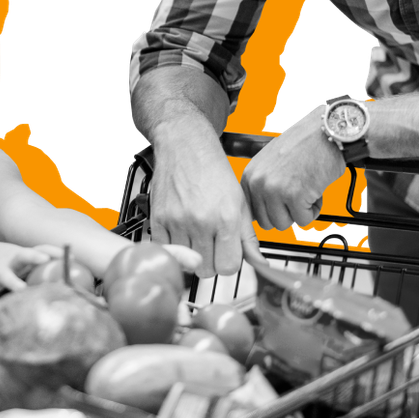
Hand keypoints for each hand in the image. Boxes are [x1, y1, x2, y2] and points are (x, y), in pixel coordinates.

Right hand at [0, 242, 62, 306]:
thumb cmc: (0, 261)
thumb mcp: (16, 259)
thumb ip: (34, 268)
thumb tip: (62, 282)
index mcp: (20, 255)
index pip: (40, 249)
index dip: (54, 251)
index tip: (70, 256)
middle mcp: (9, 261)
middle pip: (23, 255)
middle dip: (34, 257)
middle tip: (44, 260)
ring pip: (5, 276)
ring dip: (14, 282)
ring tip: (22, 289)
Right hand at [148, 140, 253, 277]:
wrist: (186, 146)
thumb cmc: (214, 170)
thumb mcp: (240, 202)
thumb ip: (249, 237)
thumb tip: (260, 263)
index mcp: (226, 218)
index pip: (228, 267)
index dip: (228, 261)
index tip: (226, 251)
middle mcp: (201, 221)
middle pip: (206, 270)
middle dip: (210, 260)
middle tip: (210, 241)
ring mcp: (177, 221)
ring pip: (186, 263)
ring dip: (191, 253)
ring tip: (195, 232)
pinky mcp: (158, 219)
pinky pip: (166, 250)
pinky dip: (173, 246)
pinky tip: (180, 230)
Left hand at [241, 109, 345, 229]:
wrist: (326, 132)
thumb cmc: (303, 144)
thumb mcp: (270, 161)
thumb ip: (262, 184)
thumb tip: (261, 210)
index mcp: (250, 175)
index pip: (251, 211)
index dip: (271, 210)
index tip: (281, 204)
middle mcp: (258, 183)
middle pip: (266, 222)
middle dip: (285, 213)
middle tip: (296, 196)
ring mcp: (275, 190)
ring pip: (284, 224)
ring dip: (299, 212)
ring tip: (306, 191)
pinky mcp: (295, 196)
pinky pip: (303, 220)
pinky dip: (314, 209)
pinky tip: (315, 190)